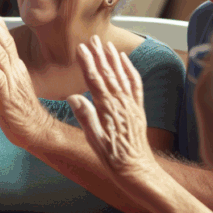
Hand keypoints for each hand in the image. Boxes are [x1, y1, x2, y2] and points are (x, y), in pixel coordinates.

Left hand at [0, 6, 53, 147]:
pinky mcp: (7, 97)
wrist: (36, 130)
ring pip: (1, 57)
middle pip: (4, 43)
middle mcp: (15, 71)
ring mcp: (12, 83)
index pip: (6, 42)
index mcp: (15, 67)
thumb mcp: (12, 82)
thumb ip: (5, 65)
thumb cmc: (21, 108)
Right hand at [68, 36, 157, 182]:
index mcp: (108, 111)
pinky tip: (125, 61)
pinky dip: (130, 71)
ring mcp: (132, 106)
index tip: (80, 49)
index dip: (87, 63)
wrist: (138, 172)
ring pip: (122, 76)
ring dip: (114, 59)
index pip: (95, 81)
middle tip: (91, 39)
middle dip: (99, 55)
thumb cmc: (114, 160)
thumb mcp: (95, 142)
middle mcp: (122, 105)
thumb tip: (74, 97)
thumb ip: (86, 118)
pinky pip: (135, 85)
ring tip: (106, 44)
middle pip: (109, 74)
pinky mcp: (139, 110)